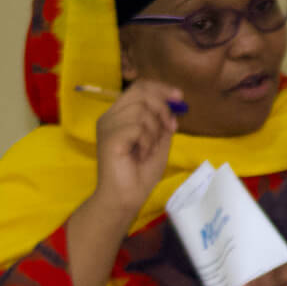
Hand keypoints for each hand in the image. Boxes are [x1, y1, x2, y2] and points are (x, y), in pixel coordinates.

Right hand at [90, 80, 181, 221]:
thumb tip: (173, 107)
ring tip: (148, 149)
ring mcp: (107, 126)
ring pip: (141, 110)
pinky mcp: (110, 138)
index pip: (138, 88)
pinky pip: (137, 127)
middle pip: (140, 93)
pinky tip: (141, 155)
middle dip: (162, 108)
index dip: (160, 88)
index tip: (179, 96)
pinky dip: (147, 141)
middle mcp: (110, 116)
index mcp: (119, 115)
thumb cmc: (140, 173)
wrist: (126, 197)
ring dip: (154, 130)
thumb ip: (162, 124)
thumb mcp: (158, 143)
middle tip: (169, 128)